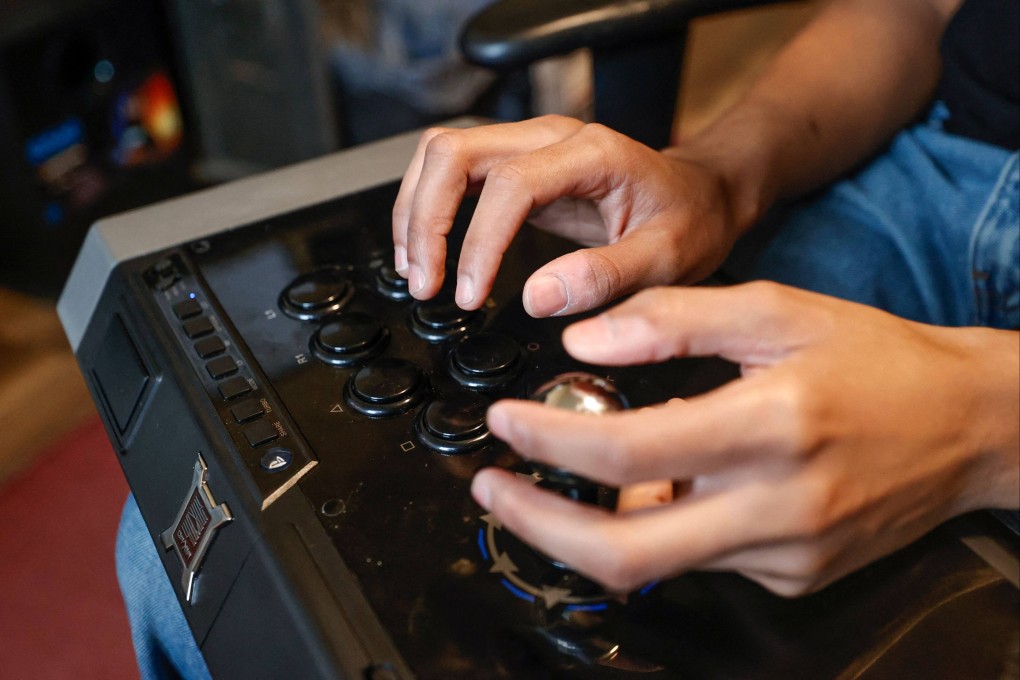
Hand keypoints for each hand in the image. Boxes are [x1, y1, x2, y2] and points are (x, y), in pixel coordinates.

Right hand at [391, 116, 739, 315]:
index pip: (510, 184)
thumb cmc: (689, 223)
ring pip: (441, 154)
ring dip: (415, 212)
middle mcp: (551, 137)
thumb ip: (605, 277)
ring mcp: (529, 145)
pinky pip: (452, 171)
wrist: (699, 197)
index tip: (470, 295)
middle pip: (454, 152)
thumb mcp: (666, 259)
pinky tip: (425, 250)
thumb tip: (537, 298)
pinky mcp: (516, 164)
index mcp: (591, 153)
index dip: (479, 243)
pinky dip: (427, 209)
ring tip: (416, 272)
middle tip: (425, 285)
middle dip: (424, 221)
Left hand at [471, 283, 1019, 595]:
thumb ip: (672, 318)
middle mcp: (777, 506)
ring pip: (658, 559)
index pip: (625, 454)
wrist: (968, 426)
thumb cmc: (875, 360)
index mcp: (770, 426)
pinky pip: (703, 559)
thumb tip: (584, 338)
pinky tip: (668, 486)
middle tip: (493, 491)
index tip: (505, 424)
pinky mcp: (795, 578)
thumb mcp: (775, 310)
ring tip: (568, 474)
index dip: (547, 442)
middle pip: (622, 552)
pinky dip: (664, 525)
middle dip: (538, 525)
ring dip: (595, 521)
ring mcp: (786, 554)